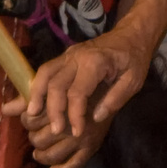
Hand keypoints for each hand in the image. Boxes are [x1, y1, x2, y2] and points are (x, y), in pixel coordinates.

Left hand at [3, 82, 113, 167]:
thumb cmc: (81, 84)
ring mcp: (81, 136)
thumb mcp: (56, 86)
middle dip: (34, 138)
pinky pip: (73, 165)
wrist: (115, 83)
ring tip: (39, 152)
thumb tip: (4, 109)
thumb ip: (29, 99)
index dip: (27, 120)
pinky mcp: (91, 147)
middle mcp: (70, 122)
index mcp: (59, 104)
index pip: (31, 118)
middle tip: (36, 134)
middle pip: (39, 138)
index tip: (31, 117)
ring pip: (53, 155)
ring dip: (42, 156)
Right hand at [24, 25, 153, 139]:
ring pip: (44, 74)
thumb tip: (95, 119)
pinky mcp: (65, 56)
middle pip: (55, 84)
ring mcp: (68, 55)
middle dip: (53, 110)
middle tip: (55, 130)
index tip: (78, 132)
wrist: (132, 34)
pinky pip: (46, 70)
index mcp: (95, 62)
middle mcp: (77, 57)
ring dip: (36, 95)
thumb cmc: (134, 59)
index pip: (77, 92)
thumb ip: (115, 99)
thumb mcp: (133, 81)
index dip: (75, 115)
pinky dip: (36, 85)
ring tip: (32, 115)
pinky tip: (33, 100)